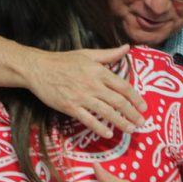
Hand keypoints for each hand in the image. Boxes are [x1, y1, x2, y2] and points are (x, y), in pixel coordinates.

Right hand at [22, 44, 146, 137]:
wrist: (38, 69)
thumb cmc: (63, 61)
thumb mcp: (87, 54)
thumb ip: (109, 54)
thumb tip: (127, 48)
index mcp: (99, 71)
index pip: (123, 86)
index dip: (136, 98)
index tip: (144, 107)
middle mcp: (93, 85)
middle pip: (118, 101)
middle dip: (132, 113)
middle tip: (141, 122)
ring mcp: (81, 97)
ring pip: (106, 112)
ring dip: (120, 122)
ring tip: (130, 129)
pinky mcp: (70, 107)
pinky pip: (88, 120)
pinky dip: (99, 127)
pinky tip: (108, 133)